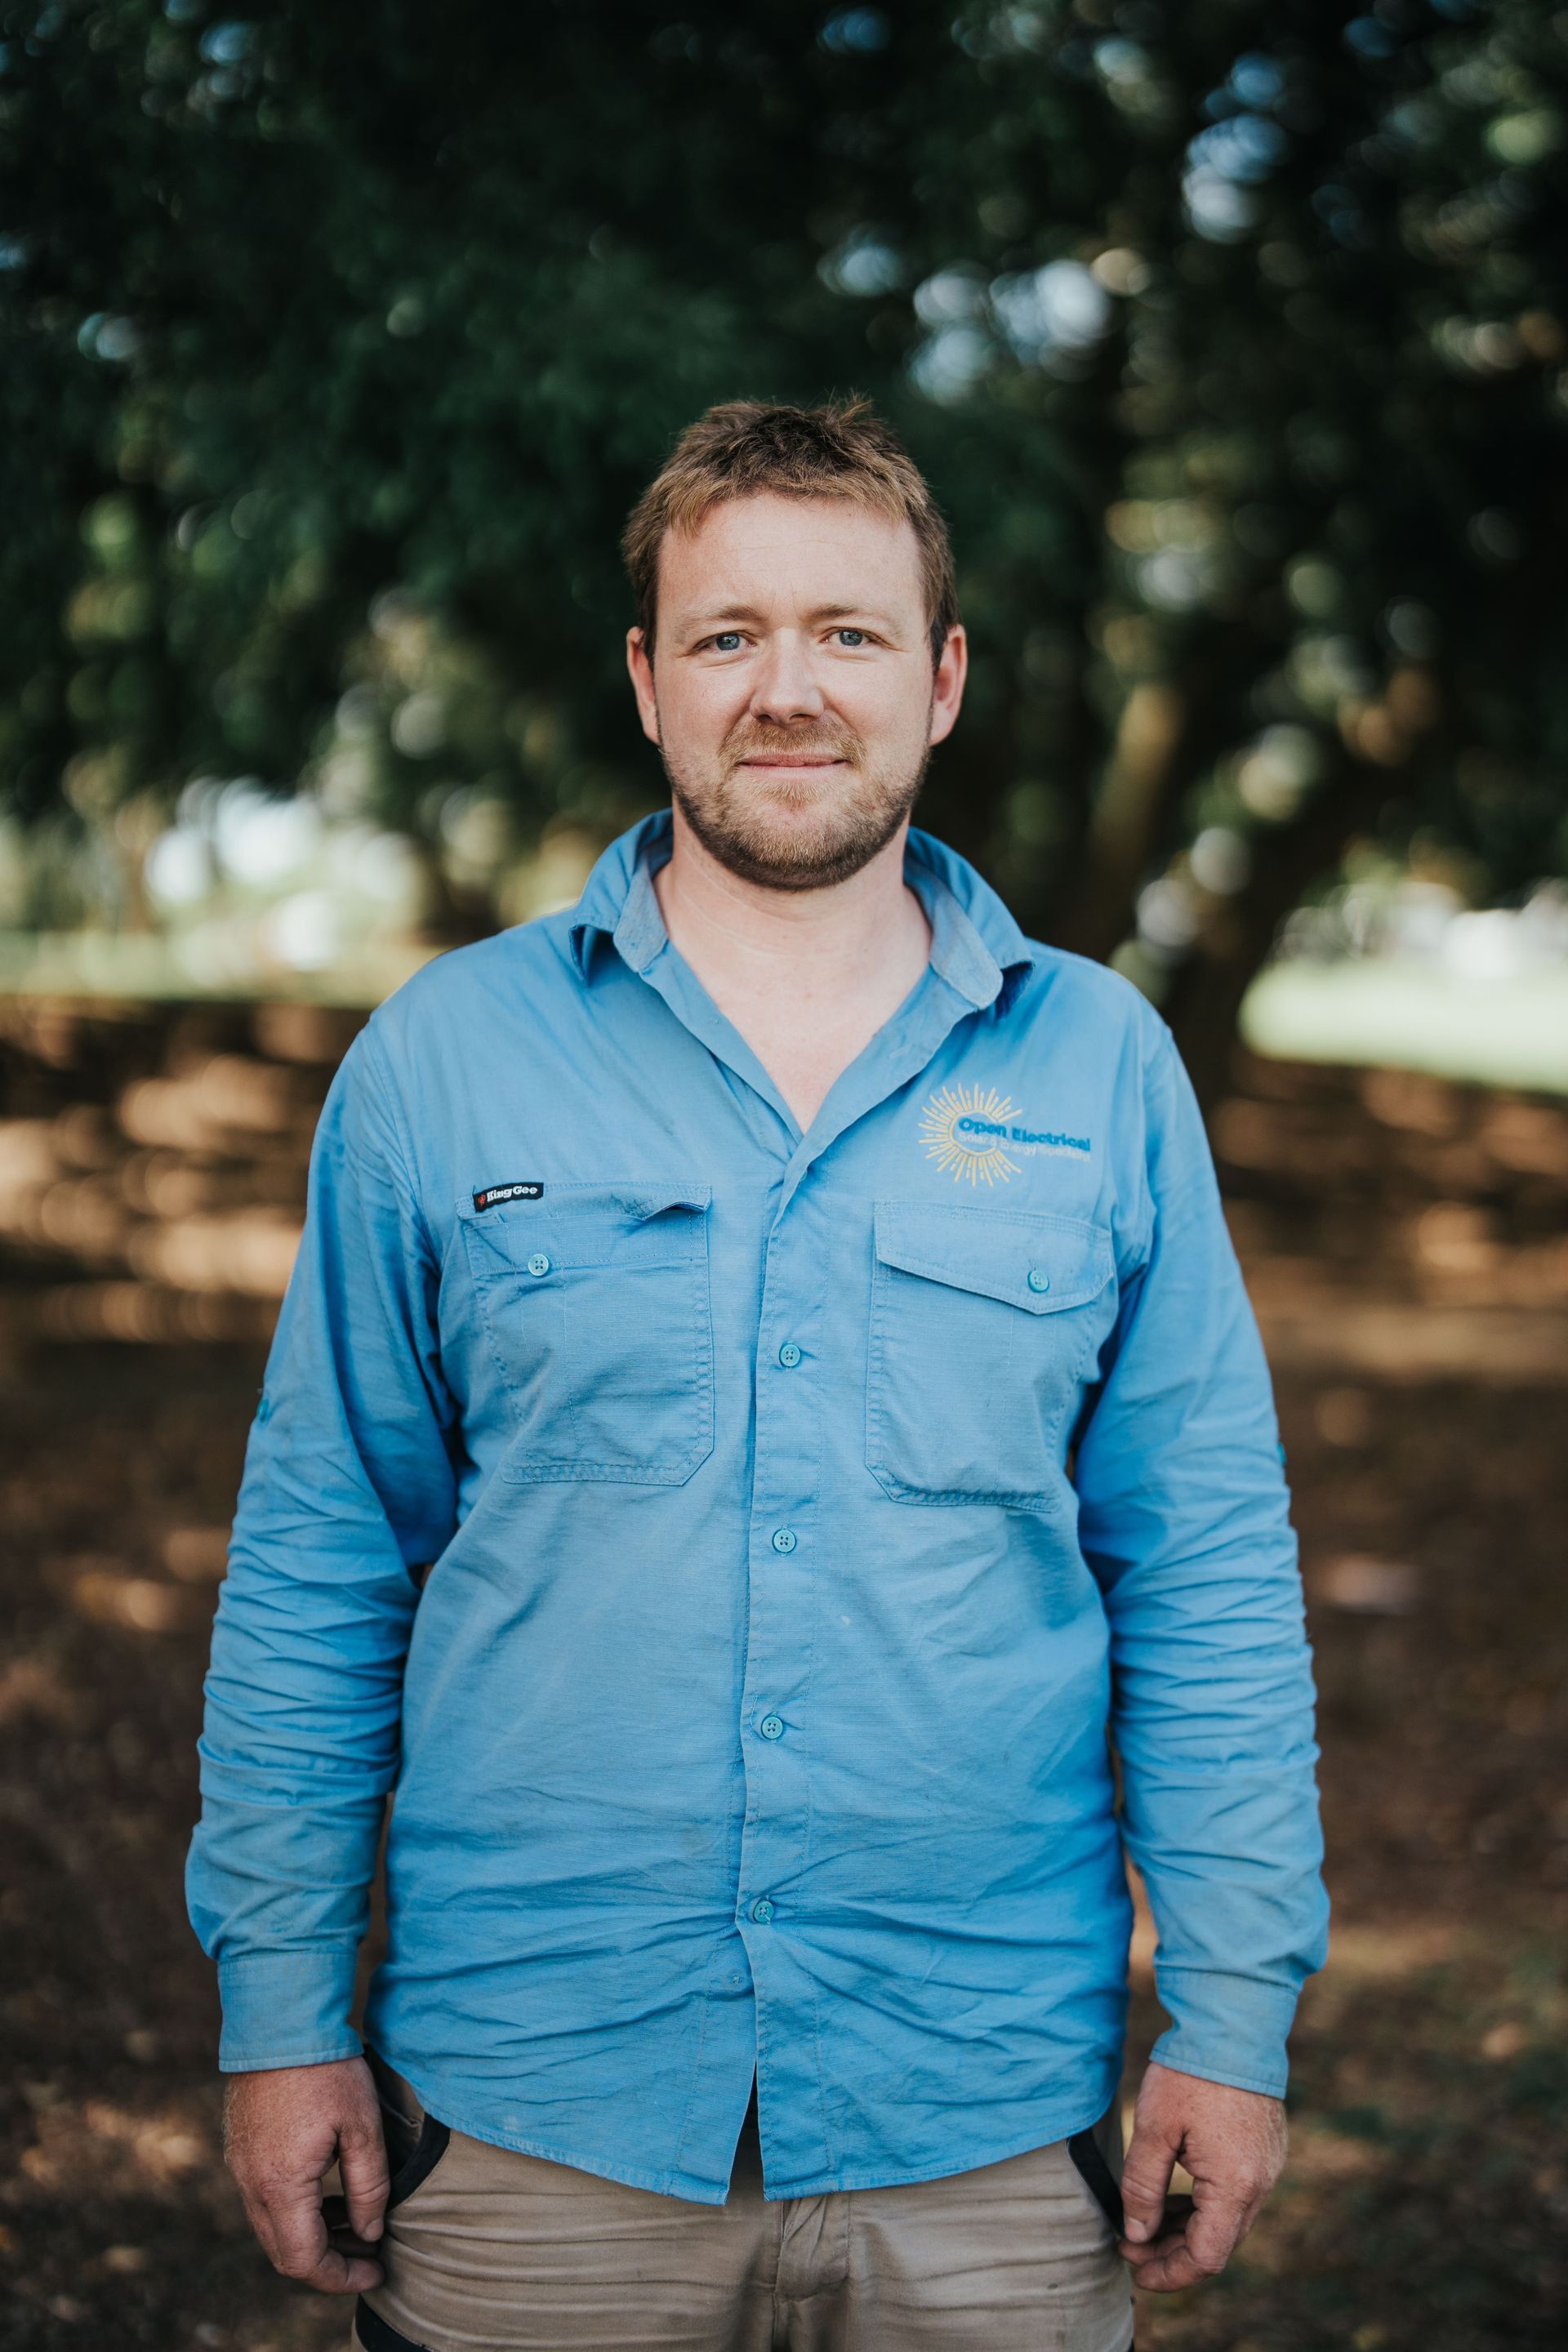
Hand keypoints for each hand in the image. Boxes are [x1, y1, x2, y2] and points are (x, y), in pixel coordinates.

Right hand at [223, 2056, 389, 2294]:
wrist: (281, 2020)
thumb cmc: (327, 2069)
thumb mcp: (364, 2127)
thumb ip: (369, 2186)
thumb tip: (371, 2232)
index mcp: (281, 2185)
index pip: (304, 2260)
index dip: (341, 2277)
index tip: (376, 2270)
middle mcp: (251, 2184)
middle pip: (283, 2253)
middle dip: (329, 2263)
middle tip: (370, 2253)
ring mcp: (240, 2167)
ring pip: (271, 2229)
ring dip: (311, 2238)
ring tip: (356, 2224)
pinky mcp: (240, 2149)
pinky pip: (263, 2200)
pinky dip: (295, 2212)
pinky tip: (327, 2195)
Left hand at [1117, 2060, 1285, 2292]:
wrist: (1233, 2024)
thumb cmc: (1191, 2073)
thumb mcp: (1154, 2129)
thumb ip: (1143, 2186)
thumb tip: (1137, 2231)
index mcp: (1235, 2186)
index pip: (1205, 2258)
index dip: (1168, 2272)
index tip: (1133, 2264)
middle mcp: (1260, 2185)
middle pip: (1217, 2244)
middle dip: (1171, 2252)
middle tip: (1129, 2241)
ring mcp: (1268, 2167)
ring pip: (1227, 2221)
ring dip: (1187, 2229)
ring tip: (1145, 2220)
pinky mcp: (1265, 2150)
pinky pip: (1235, 2195)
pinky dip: (1204, 2204)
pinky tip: (1173, 2193)